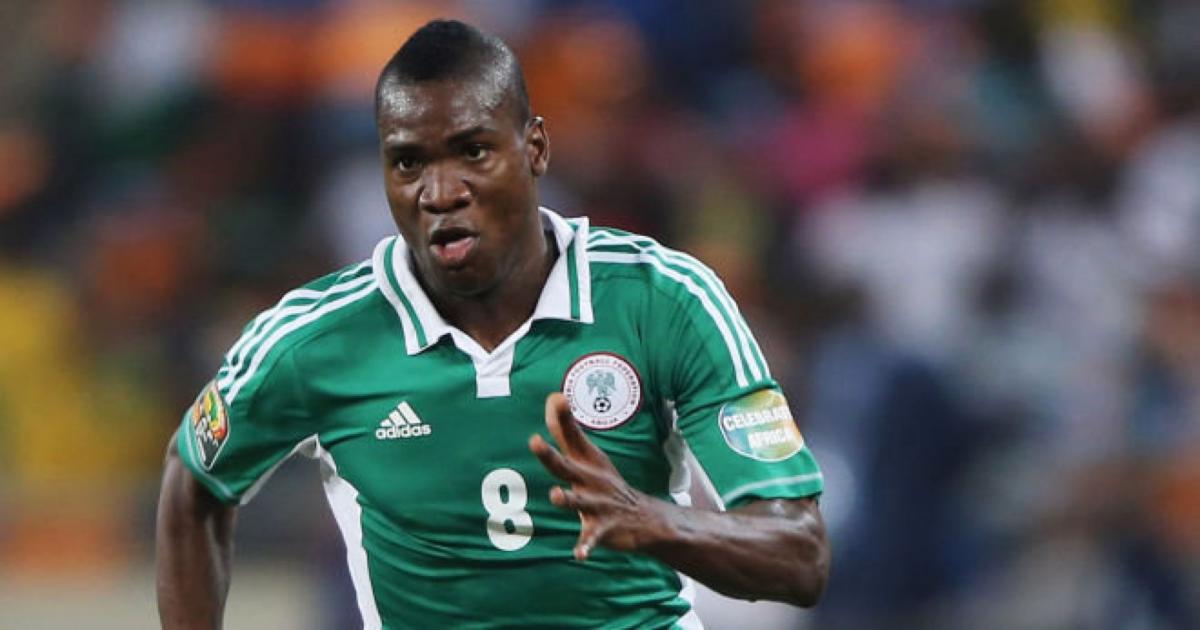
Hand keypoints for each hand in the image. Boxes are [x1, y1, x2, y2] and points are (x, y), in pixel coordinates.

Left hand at [529, 393, 668, 560]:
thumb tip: (553, 397)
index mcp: (586, 462)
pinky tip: (579, 554)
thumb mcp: (587, 456)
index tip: (555, 398)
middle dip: (551, 455)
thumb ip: (566, 430)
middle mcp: (590, 479)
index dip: (561, 419)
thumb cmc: (605, 483)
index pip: (572, 437)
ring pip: (579, 501)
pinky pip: (591, 537)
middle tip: (534, 441)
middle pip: (567, 465)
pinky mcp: (602, 528)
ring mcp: (598, 503)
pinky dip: (586, 546)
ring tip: (556, 495)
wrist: (644, 518)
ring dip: (568, 499)